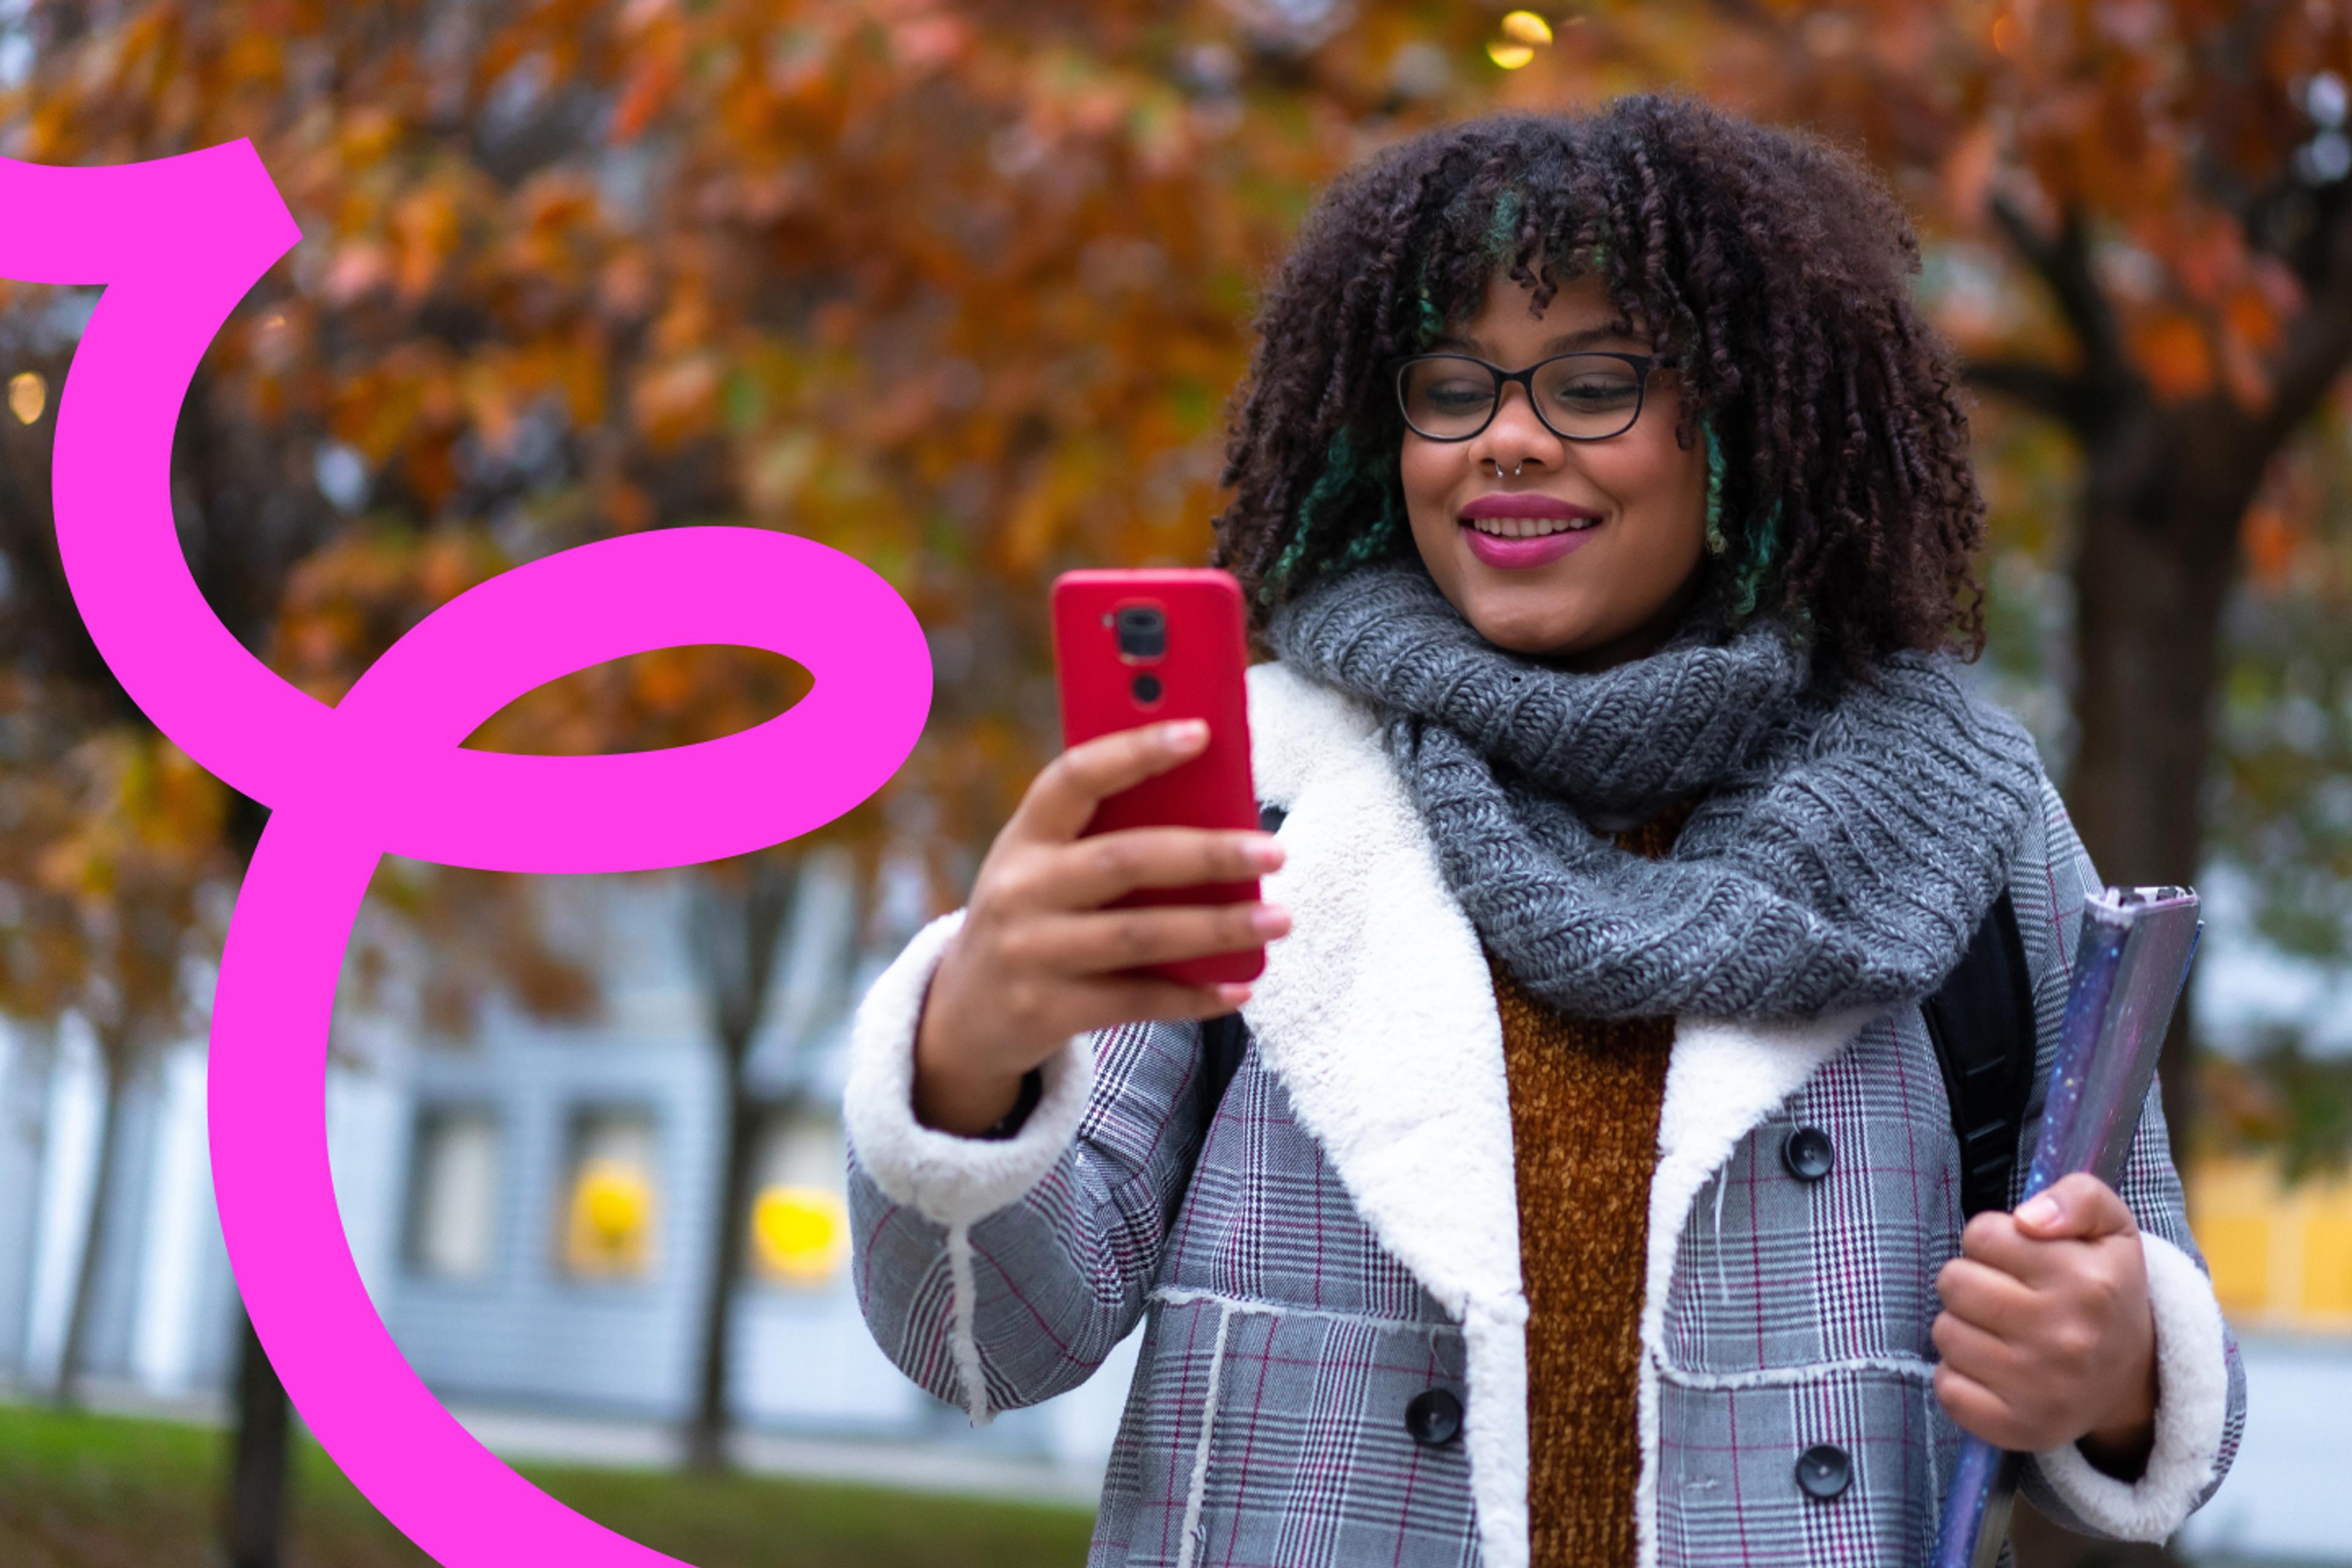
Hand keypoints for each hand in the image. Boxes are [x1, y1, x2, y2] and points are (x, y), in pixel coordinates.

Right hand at [911, 717, 1288, 1135]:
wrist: (964, 1016)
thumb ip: (1105, 836)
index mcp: (1024, 836)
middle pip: (1124, 860)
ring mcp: (1031, 953)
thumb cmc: (1032, 918)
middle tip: (1275, 852)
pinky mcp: (1047, 1012)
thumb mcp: (1044, 866)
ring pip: (1139, 935)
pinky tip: (1240, 988)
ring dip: (1217, 928)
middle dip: (1207, 854)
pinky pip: (1137, 1001)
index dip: (1136, 750)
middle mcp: (1020, 889)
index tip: (1200, 731)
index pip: (1076, 776)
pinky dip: (1194, 996)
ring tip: (1279, 919)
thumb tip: (1214, 810)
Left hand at [1932, 1172, 2158, 1473]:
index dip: (1992, 1241)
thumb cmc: (2106, 1289)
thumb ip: (2077, 1197)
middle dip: (1970, 1281)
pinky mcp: (2019, 1428)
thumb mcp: (2111, 1228)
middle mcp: (2067, 1337)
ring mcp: (2043, 1389)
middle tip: (2005, 1295)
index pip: (1981, 1235)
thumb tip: (2027, 1218)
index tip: (2020, 1258)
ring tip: (2002, 1331)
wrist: (2134, 1378)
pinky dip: (1959, 1376)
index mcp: (2088, 1281)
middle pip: (1953, 1282)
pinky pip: (1948, 1388)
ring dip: (1964, 1326)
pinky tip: (1994, 1369)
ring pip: (1945, 1333)